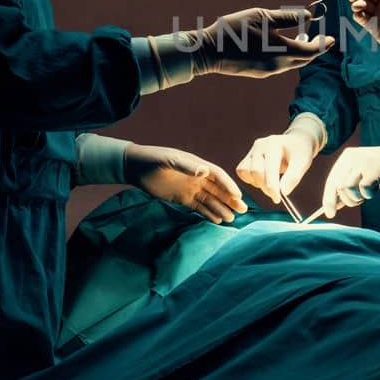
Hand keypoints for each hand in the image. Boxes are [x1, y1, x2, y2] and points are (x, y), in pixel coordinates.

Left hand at [123, 143, 247, 224]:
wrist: (135, 167)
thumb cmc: (153, 159)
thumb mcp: (170, 159)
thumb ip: (187, 165)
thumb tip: (205, 171)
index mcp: (197, 165)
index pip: (218, 176)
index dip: (228, 186)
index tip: (238, 196)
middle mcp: (197, 177)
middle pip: (218, 190)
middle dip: (230, 200)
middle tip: (243, 210)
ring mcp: (190, 188)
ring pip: (210, 200)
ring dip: (221, 208)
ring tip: (232, 219)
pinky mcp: (182, 199)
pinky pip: (198, 207)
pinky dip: (208, 213)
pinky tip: (217, 220)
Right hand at [196, 8, 333, 78]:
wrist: (209, 52)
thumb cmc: (234, 30)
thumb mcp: (262, 16)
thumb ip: (287, 18)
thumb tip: (309, 16)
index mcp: (282, 51)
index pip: (312, 51)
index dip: (324, 44)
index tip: (332, 38)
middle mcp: (278, 65)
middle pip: (305, 59)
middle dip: (315, 49)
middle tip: (322, 39)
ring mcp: (268, 71)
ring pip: (293, 63)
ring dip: (301, 52)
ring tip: (303, 38)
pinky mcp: (260, 73)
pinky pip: (281, 65)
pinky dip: (289, 56)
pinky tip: (284, 45)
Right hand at [236, 127, 317, 205]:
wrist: (296, 143)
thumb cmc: (300, 153)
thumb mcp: (303, 163)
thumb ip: (293, 177)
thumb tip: (283, 192)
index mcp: (274, 144)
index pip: (269, 169)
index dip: (272, 187)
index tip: (277, 199)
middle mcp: (260, 145)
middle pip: (255, 171)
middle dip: (265, 187)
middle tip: (276, 195)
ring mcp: (253, 150)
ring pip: (245, 171)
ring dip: (257, 183)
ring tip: (270, 184)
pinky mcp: (248, 156)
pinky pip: (241, 171)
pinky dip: (250, 179)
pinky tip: (262, 179)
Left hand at [320, 142, 379, 217]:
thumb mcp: (364, 177)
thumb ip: (348, 188)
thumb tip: (331, 207)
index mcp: (347, 157)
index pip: (331, 181)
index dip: (329, 199)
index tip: (330, 214)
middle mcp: (352, 157)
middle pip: (338, 187)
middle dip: (349, 200)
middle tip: (363, 198)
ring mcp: (363, 161)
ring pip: (348, 188)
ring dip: (359, 197)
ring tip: (371, 192)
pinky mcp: (376, 168)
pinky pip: (363, 189)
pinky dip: (369, 194)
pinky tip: (377, 188)